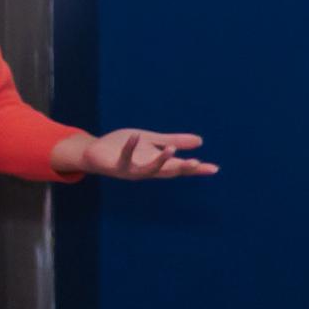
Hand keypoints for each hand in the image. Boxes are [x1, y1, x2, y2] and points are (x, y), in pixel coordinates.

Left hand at [65, 128, 214, 179]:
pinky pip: (124, 157)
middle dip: (182, 168)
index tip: (214, 168)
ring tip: (171, 150)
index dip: (197, 169)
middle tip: (198, 164)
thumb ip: (174, 141)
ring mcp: (131, 170)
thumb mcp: (152, 141)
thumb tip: (200, 141)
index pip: (180, 166)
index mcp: (156, 163)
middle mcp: (146, 170)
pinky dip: (130, 147)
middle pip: (168, 171)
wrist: (94, 153)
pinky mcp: (116, 166)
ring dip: (160, 161)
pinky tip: (136, 137)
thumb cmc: (123, 147)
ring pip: (148, 169)